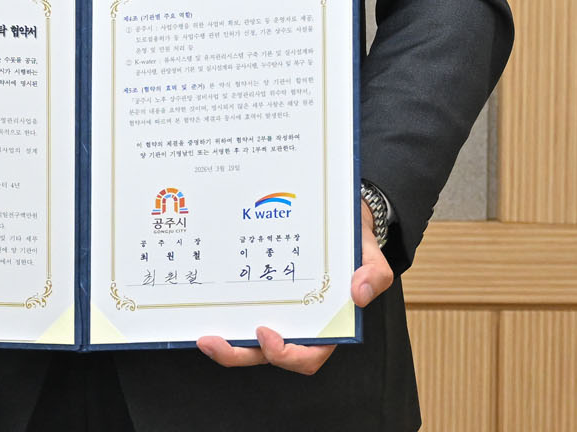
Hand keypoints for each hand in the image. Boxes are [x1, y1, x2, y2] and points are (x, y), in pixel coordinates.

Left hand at [195, 201, 392, 375]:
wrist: (336, 220)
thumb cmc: (353, 245)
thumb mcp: (371, 257)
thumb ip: (374, 275)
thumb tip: (359, 294)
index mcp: (325, 326)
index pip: (306, 356)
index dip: (285, 354)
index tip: (266, 333)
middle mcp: (296, 325)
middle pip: (265, 355)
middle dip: (238, 355)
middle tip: (213, 341)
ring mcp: (274, 311)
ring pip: (247, 341)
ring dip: (225, 344)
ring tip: (202, 334)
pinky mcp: (257, 294)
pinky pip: (238, 312)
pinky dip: (222, 315)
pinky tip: (203, 303)